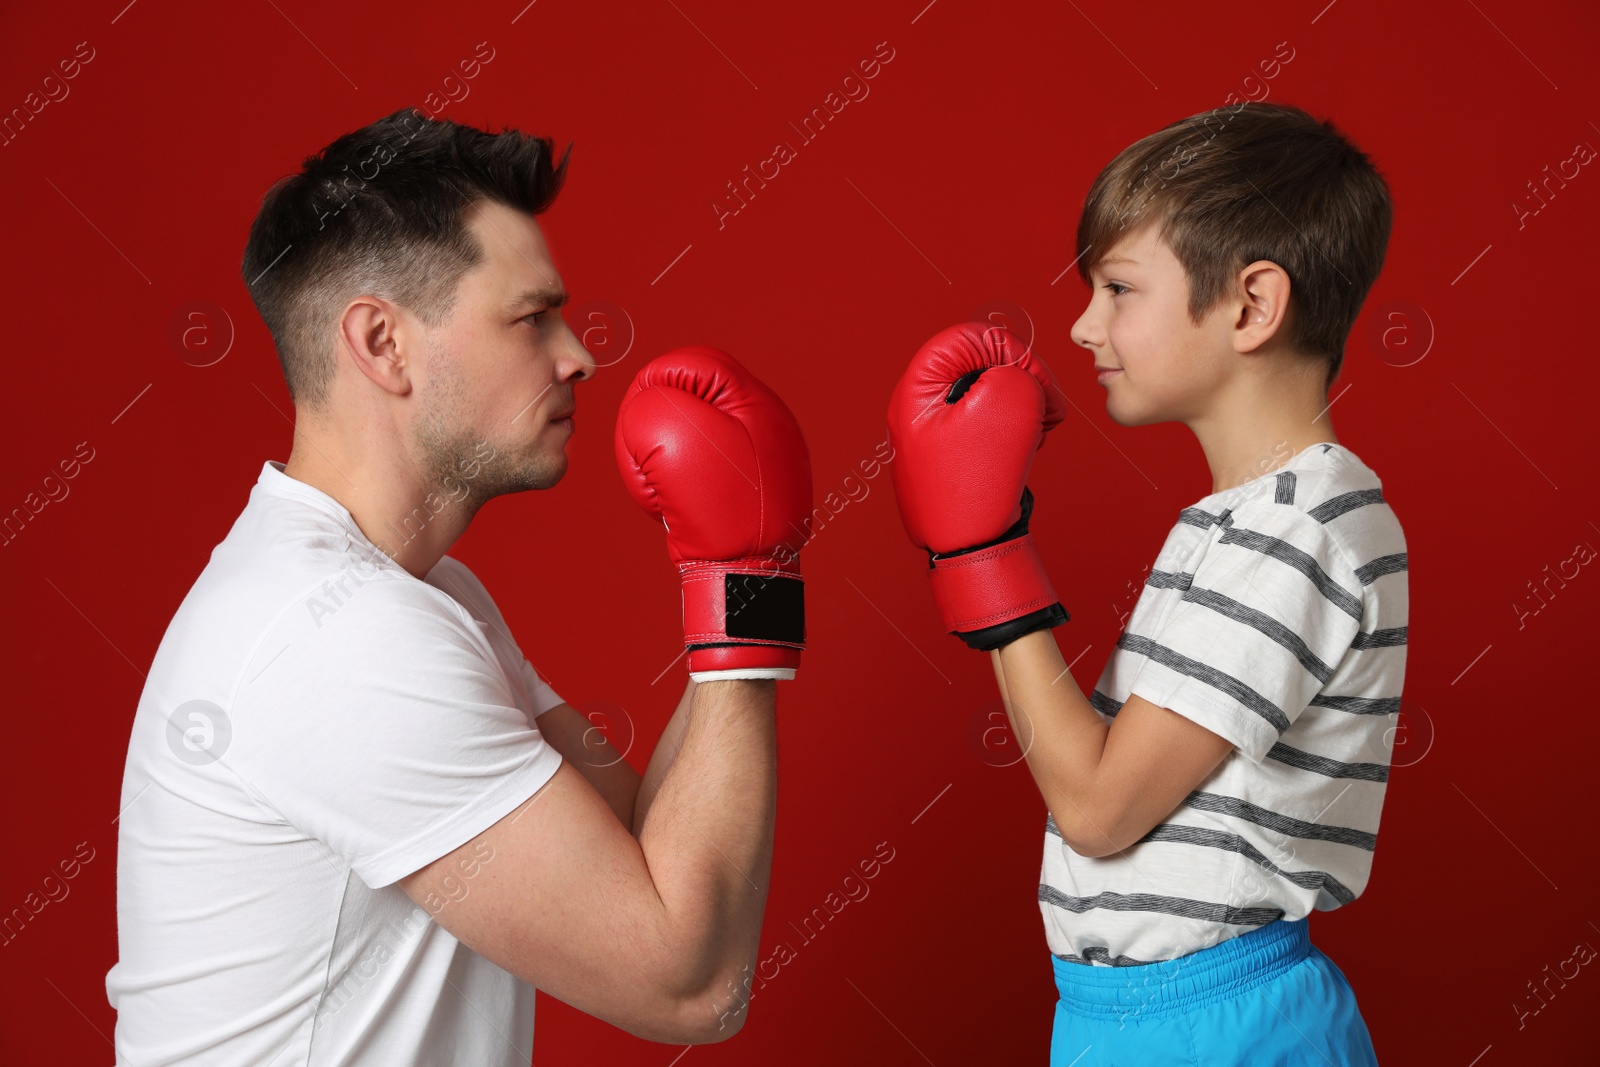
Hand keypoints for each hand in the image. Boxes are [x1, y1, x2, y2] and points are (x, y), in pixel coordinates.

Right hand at [616, 346, 812, 679]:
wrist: (748, 572)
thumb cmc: (715, 507)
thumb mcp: (670, 437)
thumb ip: (652, 400)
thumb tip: (649, 396)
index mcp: (754, 400)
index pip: (694, 363)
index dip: (656, 381)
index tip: (639, 412)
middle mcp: (768, 421)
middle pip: (698, 397)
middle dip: (666, 421)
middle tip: (653, 455)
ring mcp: (766, 453)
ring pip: (703, 433)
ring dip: (677, 452)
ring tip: (671, 484)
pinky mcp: (758, 482)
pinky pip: (714, 467)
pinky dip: (694, 478)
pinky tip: (689, 501)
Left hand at [886, 321, 1068, 649]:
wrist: (967, 552)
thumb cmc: (975, 491)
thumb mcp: (1007, 409)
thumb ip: (1016, 372)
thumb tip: (1015, 375)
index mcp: (916, 390)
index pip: (966, 337)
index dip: (1010, 350)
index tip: (1035, 382)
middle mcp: (916, 407)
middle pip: (976, 362)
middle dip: (1017, 379)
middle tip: (1041, 407)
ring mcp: (930, 431)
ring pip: (984, 392)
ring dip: (1016, 404)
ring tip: (1030, 432)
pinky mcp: (948, 452)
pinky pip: (982, 421)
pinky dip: (1007, 427)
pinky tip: (1019, 448)